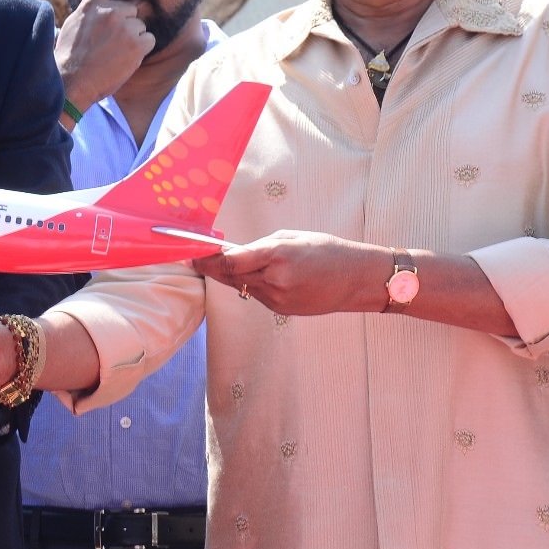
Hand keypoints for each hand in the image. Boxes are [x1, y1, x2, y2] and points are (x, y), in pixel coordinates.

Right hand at [55, 0, 154, 114]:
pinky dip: (140, 51)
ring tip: (112, 54)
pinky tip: (123, 60)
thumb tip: (96, 14)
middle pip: (130, 9)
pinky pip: (148, 40)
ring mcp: (124, 25)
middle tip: (107, 45)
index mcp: (91, 5)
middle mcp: (109, 10)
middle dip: (124, 25)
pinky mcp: (137, 42)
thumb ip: (89, 14)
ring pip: (139, 27)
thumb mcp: (72, 27)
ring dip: (131, 40)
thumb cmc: (67, 59)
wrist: (71, 82)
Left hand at [191, 229, 385, 314]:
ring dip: (231, 275)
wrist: (357, 279)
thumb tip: (231, 252)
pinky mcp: (282, 311)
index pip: (230, 261)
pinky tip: (257, 275)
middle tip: (194, 257)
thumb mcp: (291, 237)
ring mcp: (279, 300)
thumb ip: (259, 246)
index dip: (206, 258)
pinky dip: (251, 284)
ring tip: (225, 262)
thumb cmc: (326, 250)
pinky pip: (257, 295)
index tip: (191, 253)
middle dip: (211, 267)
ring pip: (242, 287)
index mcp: (278, 256)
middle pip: (230, 277)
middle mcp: (275, 281)